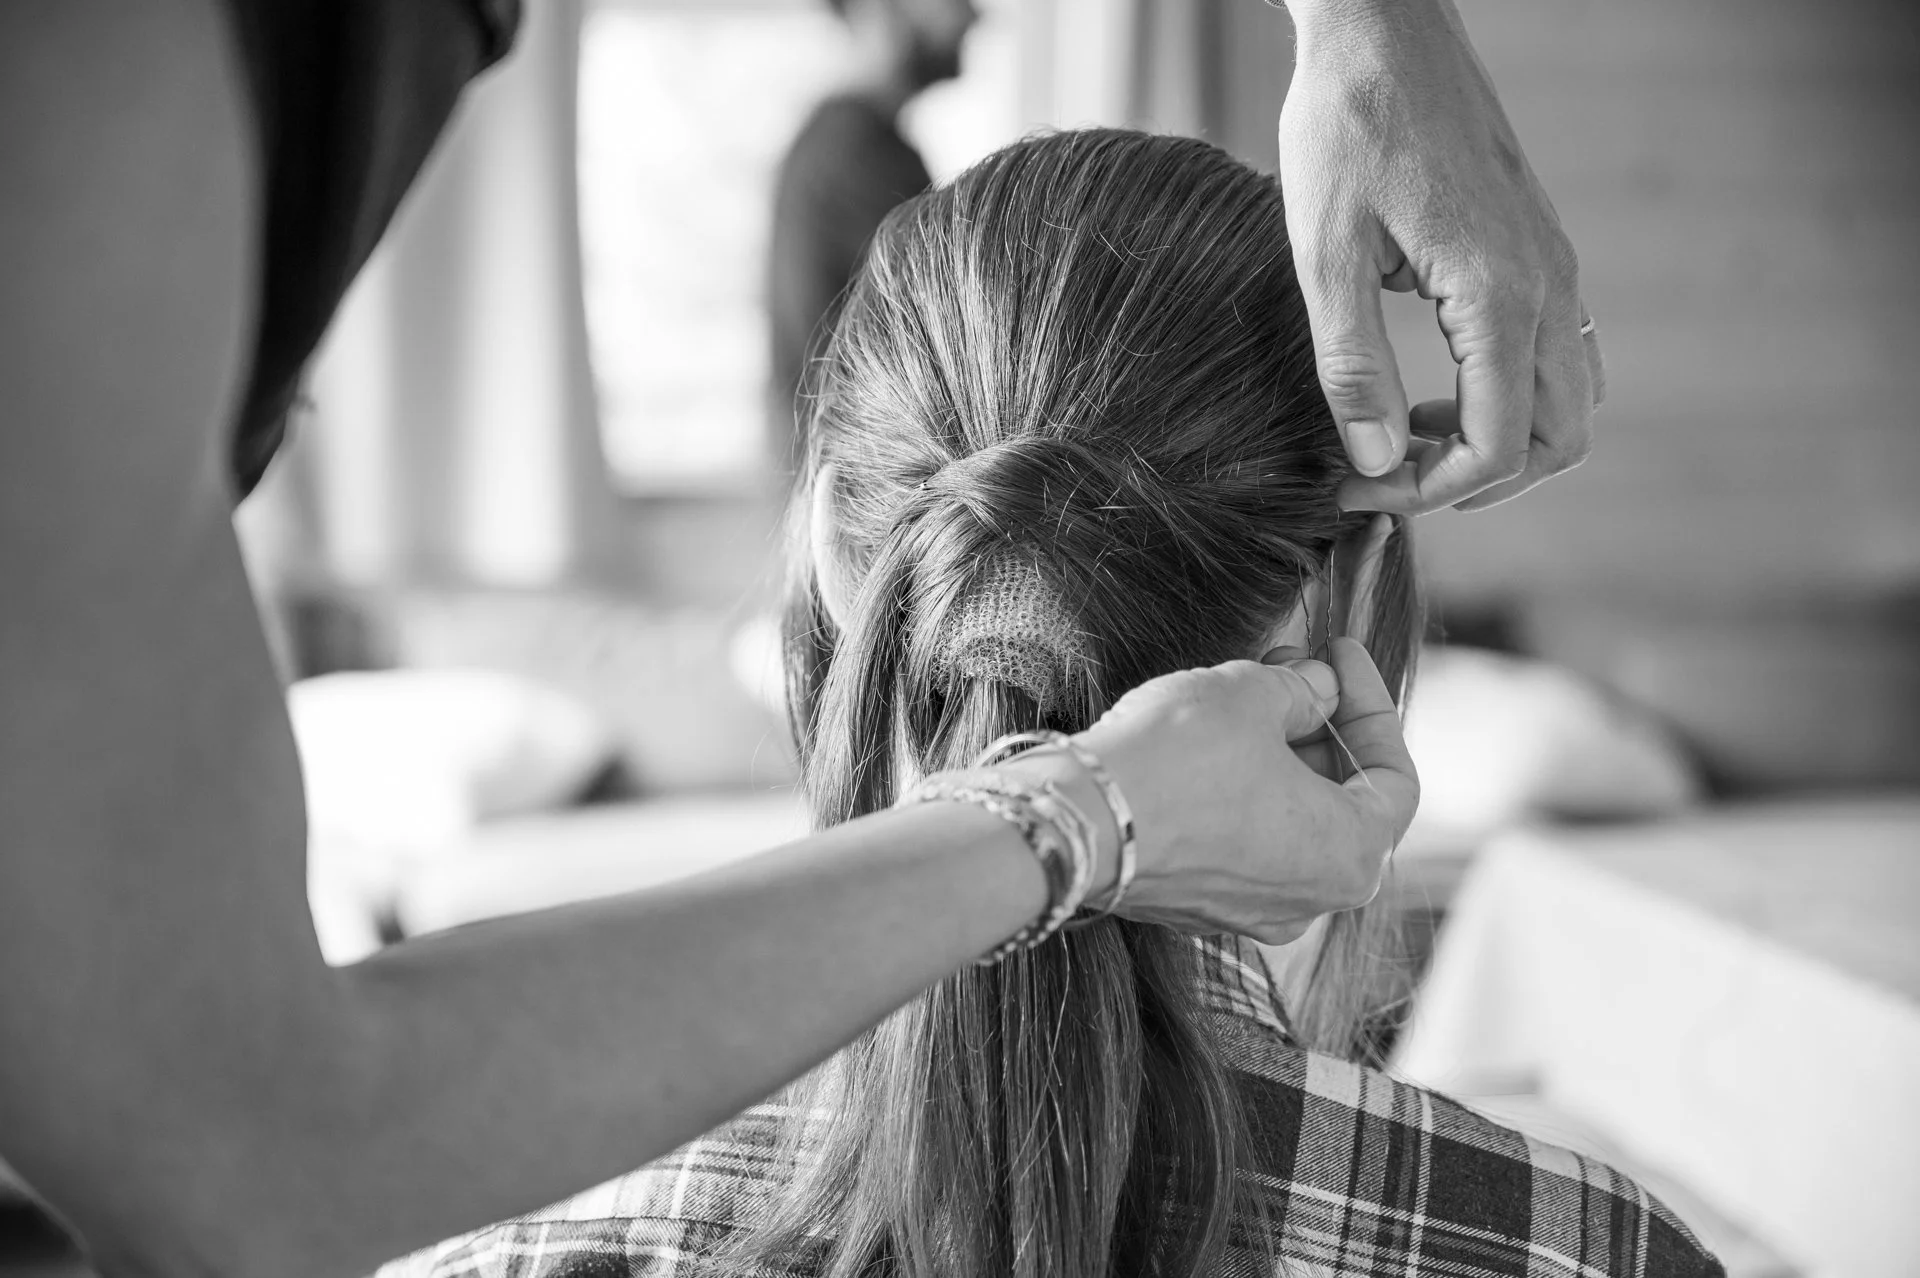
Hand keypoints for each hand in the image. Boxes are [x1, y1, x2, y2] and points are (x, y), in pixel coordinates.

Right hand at [1057, 638, 1418, 944]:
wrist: (1075, 820)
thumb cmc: (1177, 761)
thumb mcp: (1251, 695)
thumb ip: (1302, 688)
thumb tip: (1317, 688)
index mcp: (1353, 856)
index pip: (1393, 776)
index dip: (1371, 704)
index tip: (1340, 654)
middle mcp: (1311, 900)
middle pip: (1340, 800)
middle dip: (1319, 724)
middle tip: (1292, 664)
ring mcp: (1250, 911)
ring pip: (1287, 821)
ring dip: (1277, 754)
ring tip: (1247, 691)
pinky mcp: (1196, 906)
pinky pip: (1239, 842)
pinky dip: (1238, 792)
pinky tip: (1209, 741)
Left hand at [1278, 0, 1604, 512]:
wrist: (1382, 30)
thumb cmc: (1346, 127)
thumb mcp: (1325, 253)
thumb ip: (1353, 366)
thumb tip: (1377, 463)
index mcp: (1501, 293)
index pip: (1500, 444)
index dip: (1427, 491)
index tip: (1357, 492)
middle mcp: (1548, 283)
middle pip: (1560, 436)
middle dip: (1478, 479)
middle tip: (1390, 480)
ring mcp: (1553, 264)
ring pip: (1569, 398)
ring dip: (1499, 439)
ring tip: (1407, 436)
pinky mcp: (1537, 249)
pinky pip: (1554, 352)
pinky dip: (1505, 394)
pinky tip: (1430, 384)